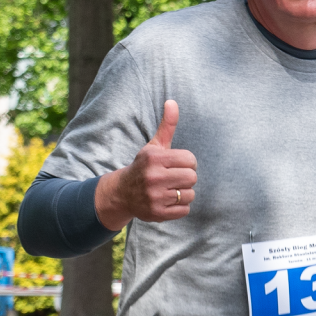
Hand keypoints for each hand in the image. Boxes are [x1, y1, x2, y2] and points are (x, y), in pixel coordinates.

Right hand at [94, 100, 197, 230]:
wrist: (123, 193)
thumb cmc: (145, 166)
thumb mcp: (154, 146)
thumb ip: (167, 126)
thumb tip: (172, 102)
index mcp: (155, 158)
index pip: (191, 160)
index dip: (187, 163)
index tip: (176, 165)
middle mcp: (153, 177)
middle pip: (192, 177)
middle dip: (186, 178)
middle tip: (174, 178)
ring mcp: (154, 196)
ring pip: (190, 194)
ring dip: (183, 193)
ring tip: (170, 189)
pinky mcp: (157, 213)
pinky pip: (185, 210)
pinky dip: (180, 207)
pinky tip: (167, 201)